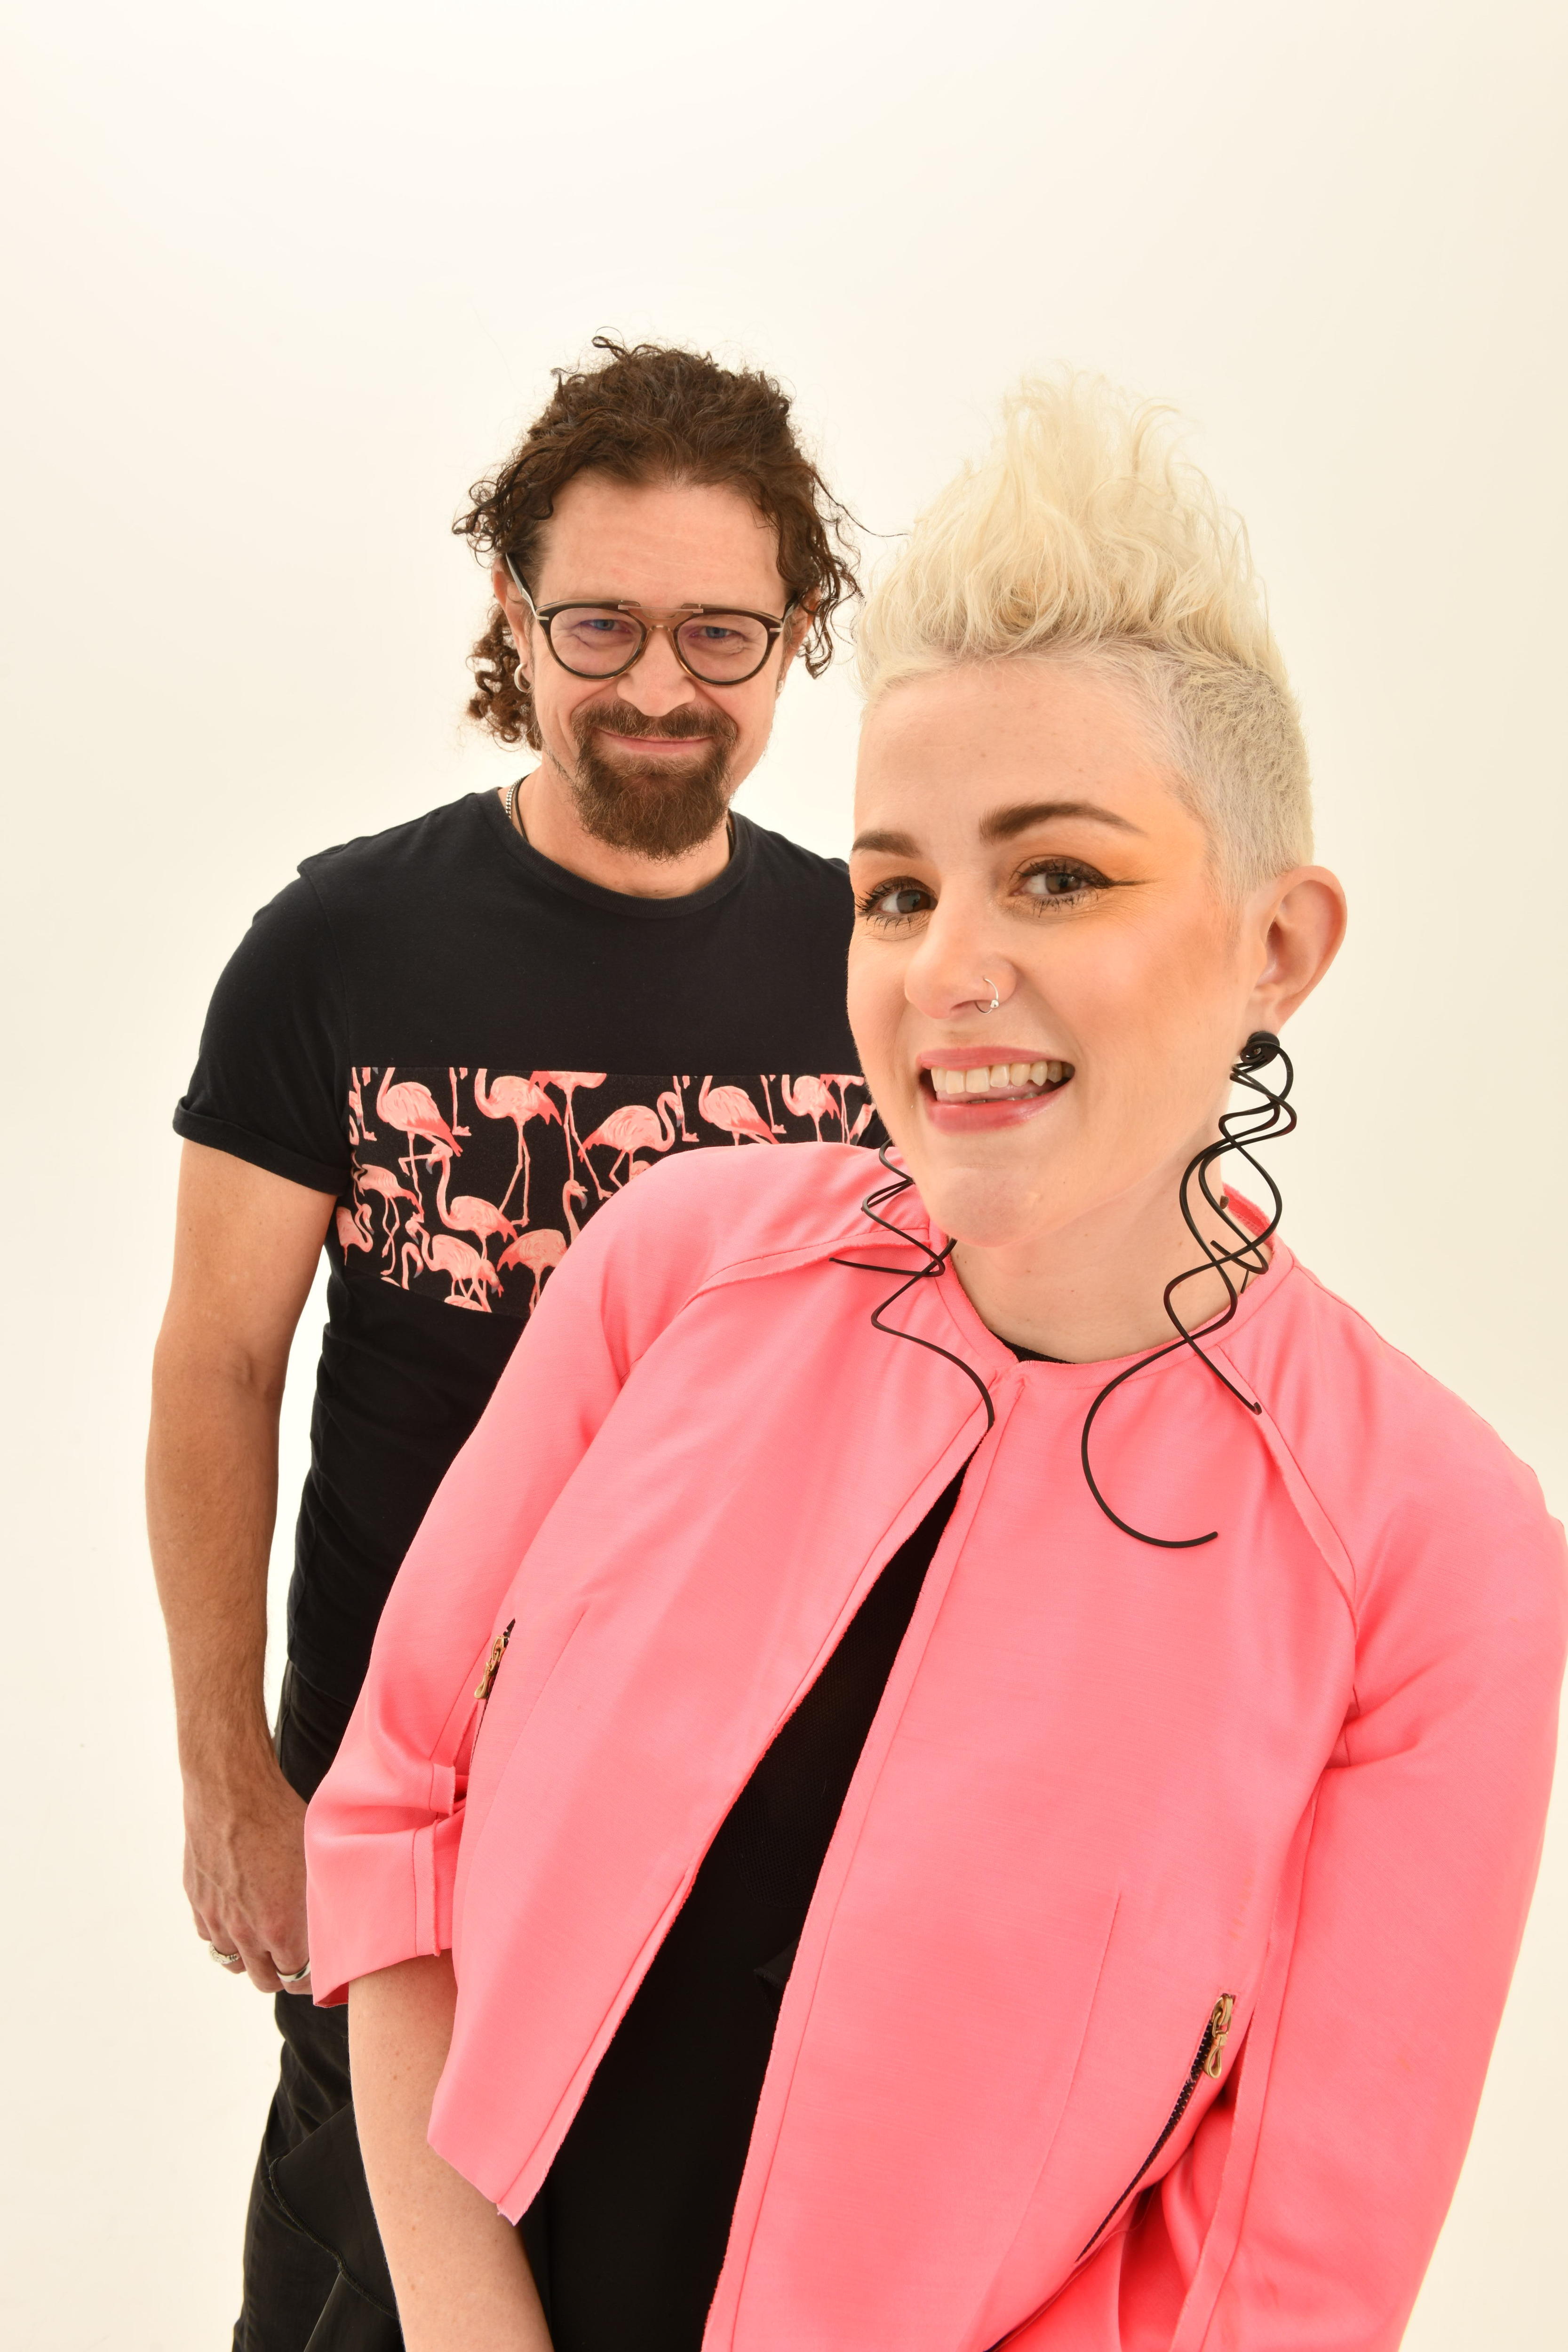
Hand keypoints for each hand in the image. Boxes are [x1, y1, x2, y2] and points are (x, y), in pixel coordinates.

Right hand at [184, 1752, 311, 1994]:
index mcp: (281, 1928)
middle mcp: (245, 1932)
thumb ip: (324, 1902)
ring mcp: (217, 1919)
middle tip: (297, 1957)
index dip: (312, 1978)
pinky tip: (240, 1915)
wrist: (231, 1791)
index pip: (298, 1979)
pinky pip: (211, 1937)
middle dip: (284, 1973)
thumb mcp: (317, 1860)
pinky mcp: (197, 1901)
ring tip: (268, 1939)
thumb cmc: (281, 1817)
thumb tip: (340, 1921)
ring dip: (252, 1957)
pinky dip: (225, 1935)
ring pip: (233, 1962)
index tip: (320, 1969)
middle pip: (265, 1980)